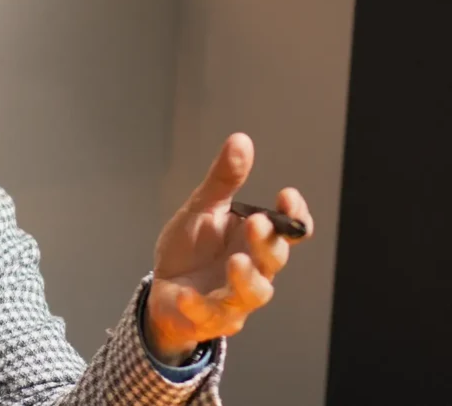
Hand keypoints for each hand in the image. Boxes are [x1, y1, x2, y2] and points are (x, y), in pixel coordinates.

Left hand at [144, 133, 313, 364]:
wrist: (163, 288)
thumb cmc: (190, 249)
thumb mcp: (201, 209)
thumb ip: (223, 181)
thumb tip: (241, 139)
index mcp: (255, 241)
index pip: (289, 231)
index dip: (295, 217)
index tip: (287, 196)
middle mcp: (253, 270)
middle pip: (273, 260)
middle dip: (268, 242)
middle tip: (258, 222)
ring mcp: (234, 298)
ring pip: (253, 293)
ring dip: (246, 278)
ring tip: (236, 261)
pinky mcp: (209, 318)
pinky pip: (209, 315)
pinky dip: (198, 305)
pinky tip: (185, 294)